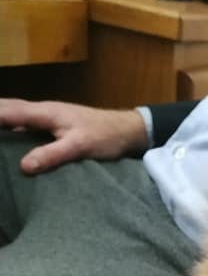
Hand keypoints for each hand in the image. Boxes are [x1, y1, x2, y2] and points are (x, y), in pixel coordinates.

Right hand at [0, 99, 149, 173]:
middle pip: (8, 108)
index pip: (8, 112)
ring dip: (1, 118)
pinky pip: (26, 124)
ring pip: (15, 114)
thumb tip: (23, 166)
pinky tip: (8, 137)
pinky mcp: (54, 126)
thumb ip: (52, 155)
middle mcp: (42, 111)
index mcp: (44, 112)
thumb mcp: (79, 147)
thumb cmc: (104, 136)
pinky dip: (12, 127)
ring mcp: (48, 117)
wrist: (126, 130)